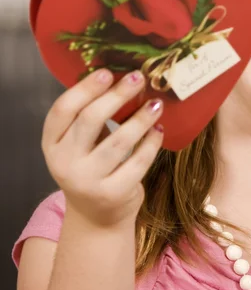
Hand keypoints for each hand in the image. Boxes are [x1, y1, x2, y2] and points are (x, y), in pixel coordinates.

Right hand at [41, 69, 163, 228]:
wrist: (97, 217)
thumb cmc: (92, 169)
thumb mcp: (80, 146)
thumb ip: (90, 119)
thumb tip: (120, 80)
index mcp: (52, 144)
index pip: (63, 110)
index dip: (85, 89)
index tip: (107, 72)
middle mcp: (64, 163)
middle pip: (90, 120)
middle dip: (117, 96)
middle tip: (138, 78)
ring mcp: (88, 181)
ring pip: (118, 141)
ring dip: (141, 119)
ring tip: (156, 104)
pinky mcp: (113, 194)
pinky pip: (138, 162)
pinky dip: (151, 143)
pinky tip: (159, 129)